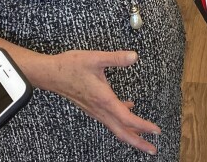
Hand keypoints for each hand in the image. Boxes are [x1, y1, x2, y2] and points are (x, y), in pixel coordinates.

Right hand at [46, 50, 160, 153]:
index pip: (127, 119)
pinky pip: (109, 118)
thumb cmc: (70, 66)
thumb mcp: (95, 58)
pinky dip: (121, 119)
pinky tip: (128, 107)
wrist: (50, 74)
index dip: (143, 126)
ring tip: (144, 137)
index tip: (156, 131)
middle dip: (138, 142)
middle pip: (122, 131)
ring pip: (115, 127)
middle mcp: (100, 109)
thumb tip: (133, 56)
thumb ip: (115, 58)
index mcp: (104, 100)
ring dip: (130, 133)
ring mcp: (94, 110)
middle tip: (153, 150)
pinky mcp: (91, 106)